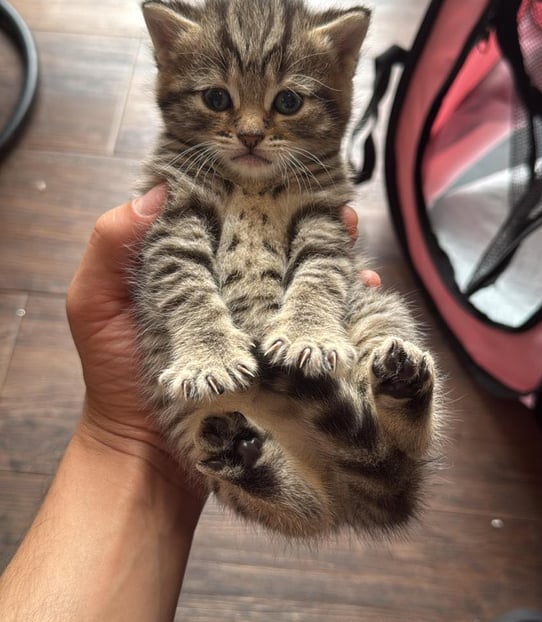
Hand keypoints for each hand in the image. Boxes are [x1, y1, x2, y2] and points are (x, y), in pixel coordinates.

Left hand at [66, 191, 380, 461]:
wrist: (145, 452)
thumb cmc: (114, 375)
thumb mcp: (96, 304)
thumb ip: (111, 246)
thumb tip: (157, 191)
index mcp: (188, 264)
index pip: (226, 214)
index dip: (254, 187)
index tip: (285, 169)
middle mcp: (228, 285)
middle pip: (275, 238)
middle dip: (307, 216)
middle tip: (335, 204)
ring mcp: (257, 320)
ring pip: (302, 273)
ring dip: (331, 252)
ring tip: (350, 234)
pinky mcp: (279, 354)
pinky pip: (317, 321)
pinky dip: (343, 303)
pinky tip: (364, 289)